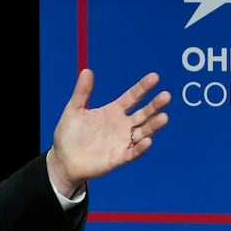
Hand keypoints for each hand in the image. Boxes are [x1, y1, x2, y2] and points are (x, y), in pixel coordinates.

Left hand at [46, 69, 170, 197]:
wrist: (64, 159)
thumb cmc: (69, 134)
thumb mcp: (74, 110)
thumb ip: (82, 92)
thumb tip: (87, 70)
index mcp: (113, 111)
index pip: (133, 96)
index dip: (143, 87)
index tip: (155, 77)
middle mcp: (122, 125)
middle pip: (143, 113)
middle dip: (155, 105)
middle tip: (166, 96)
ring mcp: (123, 141)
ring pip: (143, 132)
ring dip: (154, 125)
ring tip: (164, 117)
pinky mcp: (119, 157)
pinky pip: (133, 152)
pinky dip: (141, 148)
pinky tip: (147, 140)